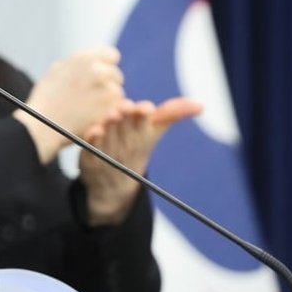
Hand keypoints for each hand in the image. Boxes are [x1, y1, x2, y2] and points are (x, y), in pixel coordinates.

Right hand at [15, 47, 126, 163]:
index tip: (100, 75)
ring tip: (87, 106)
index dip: (105, 65)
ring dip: (107, 99)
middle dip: (107, 83)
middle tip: (90, 95)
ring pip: (117, 91)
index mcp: (84, 58)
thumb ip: (78, 63)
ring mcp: (106, 89)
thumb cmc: (46, 99)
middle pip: (115, 74)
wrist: (44, 124)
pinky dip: (107, 112)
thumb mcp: (57, 70)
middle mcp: (97, 70)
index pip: (111, 54)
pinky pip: (117, 107)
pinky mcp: (111, 108)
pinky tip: (91, 115)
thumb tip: (93, 60)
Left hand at [80, 96, 203, 224]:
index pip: (145, 125)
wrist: (113, 186)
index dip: (145, 116)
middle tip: (126, 106)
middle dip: (128, 117)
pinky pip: (92, 148)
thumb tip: (201, 105)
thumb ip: (172, 114)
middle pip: (127, 129)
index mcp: (142, 137)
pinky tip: (93, 130)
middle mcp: (126, 145)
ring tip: (112, 115)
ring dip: (111, 126)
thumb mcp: (153, 131)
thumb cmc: (134, 147)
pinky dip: (93, 140)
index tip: (147, 108)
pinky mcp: (91, 158)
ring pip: (110, 137)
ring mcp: (108, 153)